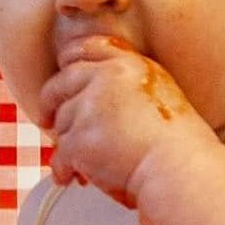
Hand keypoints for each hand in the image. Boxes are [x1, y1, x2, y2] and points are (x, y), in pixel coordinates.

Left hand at [40, 36, 206, 204]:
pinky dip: (63, 168)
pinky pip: (60, 153)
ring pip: (61, 122)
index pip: (90, 47)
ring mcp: (90, 106)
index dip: (71, 58)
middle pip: (62, 81)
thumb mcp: (161, 95)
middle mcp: (107, 78)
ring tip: (82, 162)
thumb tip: (93, 95)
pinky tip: (71, 177)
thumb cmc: (179, 146)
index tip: (63, 69)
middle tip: (46, 117)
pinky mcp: (80, 137)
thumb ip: (127, 86)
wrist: (178, 170)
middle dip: (51, 101)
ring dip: (67, 143)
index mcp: (130, 65)